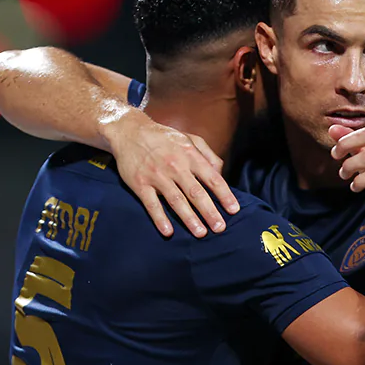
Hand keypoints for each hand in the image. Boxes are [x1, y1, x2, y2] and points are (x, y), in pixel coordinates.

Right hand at [105, 110, 238, 237]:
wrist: (130, 132)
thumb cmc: (165, 138)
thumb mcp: (190, 139)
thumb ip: (208, 155)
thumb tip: (221, 174)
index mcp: (190, 156)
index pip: (212, 178)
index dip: (224, 195)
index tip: (234, 210)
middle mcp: (175, 166)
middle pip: (196, 192)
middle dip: (209, 212)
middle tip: (220, 228)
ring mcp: (157, 176)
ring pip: (176, 200)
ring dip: (189, 218)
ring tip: (201, 233)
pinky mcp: (140, 184)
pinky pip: (151, 204)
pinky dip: (159, 218)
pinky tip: (168, 232)